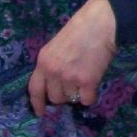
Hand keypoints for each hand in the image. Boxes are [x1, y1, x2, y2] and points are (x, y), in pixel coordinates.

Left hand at [28, 0, 116, 115]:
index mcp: (43, 61)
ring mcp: (69, 77)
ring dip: (78, 93)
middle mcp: (53, 71)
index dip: (37, 103)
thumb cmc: (81, 29)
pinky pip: (86, 100)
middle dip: (64, 94)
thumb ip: (53, 63)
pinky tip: (94, 84)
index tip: (40, 113)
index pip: (34, 89)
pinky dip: (91, 95)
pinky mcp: (87, 81)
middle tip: (74, 83)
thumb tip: (56, 83)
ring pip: (71, 99)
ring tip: (86, 77)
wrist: (101, 23)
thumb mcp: (57, 45)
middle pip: (55, 97)